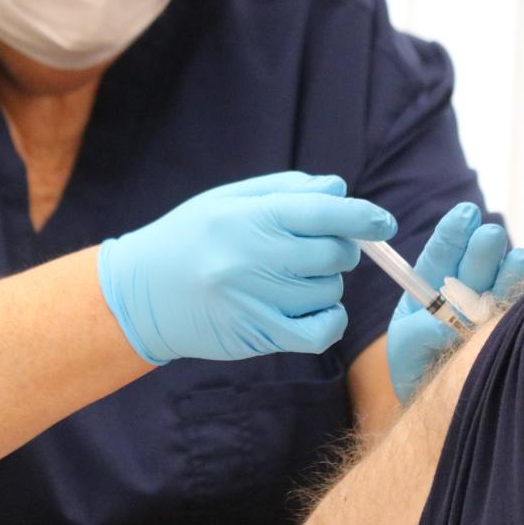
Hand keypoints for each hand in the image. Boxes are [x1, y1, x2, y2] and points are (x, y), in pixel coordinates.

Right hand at [97, 172, 397, 363]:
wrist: (140, 295)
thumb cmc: (188, 239)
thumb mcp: (227, 201)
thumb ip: (285, 190)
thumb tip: (339, 189)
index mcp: (246, 218)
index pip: (322, 213)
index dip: (362, 216)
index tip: (383, 222)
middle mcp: (252, 259)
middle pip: (333, 254)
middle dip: (339, 249)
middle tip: (317, 248)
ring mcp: (256, 301)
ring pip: (329, 291)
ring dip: (326, 283)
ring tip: (294, 276)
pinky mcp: (259, 335)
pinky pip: (320, 332)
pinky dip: (330, 320)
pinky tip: (316, 309)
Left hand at [386, 203, 523, 403]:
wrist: (442, 405)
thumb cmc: (418, 368)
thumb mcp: (407, 346)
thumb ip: (420, 331)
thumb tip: (441, 323)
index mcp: (433, 289)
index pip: (441, 256)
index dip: (453, 236)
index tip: (464, 216)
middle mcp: (467, 292)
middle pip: (476, 266)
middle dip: (482, 250)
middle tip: (489, 235)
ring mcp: (496, 305)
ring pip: (508, 280)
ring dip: (514, 269)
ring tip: (520, 259)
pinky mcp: (522, 320)